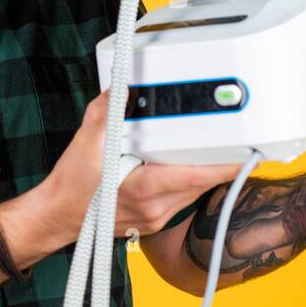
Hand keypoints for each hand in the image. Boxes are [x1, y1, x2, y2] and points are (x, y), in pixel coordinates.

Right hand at [44, 89, 242, 240]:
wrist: (57, 215)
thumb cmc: (71, 187)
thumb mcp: (85, 143)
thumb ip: (107, 112)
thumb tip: (124, 89)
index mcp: (145, 190)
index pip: (197, 176)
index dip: (227, 164)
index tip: (249, 150)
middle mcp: (157, 208)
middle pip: (203, 182)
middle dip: (222, 160)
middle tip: (240, 137)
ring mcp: (158, 216)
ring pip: (196, 190)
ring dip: (207, 169)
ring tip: (218, 145)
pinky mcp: (155, 217)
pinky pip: (184, 196)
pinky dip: (190, 178)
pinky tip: (187, 161)